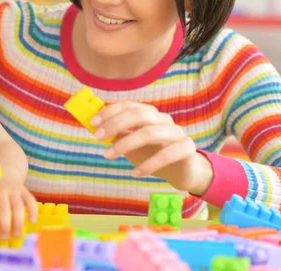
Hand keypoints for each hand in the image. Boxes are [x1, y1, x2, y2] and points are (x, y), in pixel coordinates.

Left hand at [0, 180, 37, 240]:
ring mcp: (14, 190)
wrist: (5, 173)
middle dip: (5, 225)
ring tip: (16, 234)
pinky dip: (32, 211)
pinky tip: (31, 221)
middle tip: (4, 237)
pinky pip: (30, 201)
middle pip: (4, 208)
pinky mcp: (25, 191)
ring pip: (18, 206)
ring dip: (18, 222)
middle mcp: (0, 191)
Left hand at [91, 101, 212, 194]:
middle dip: (116, 124)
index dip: (110, 112)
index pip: (129, 105)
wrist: (182, 171)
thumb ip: (117, 135)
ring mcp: (177, 132)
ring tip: (109, 156)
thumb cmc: (152, 154)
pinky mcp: (187, 148)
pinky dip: (149, 164)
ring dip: (126, 144)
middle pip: (139, 115)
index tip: (93, 123)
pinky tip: (136, 173)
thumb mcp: (131, 144)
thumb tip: (95, 128)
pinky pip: (167, 154)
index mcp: (149, 114)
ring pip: (150, 133)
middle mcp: (163, 119)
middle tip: (98, 139)